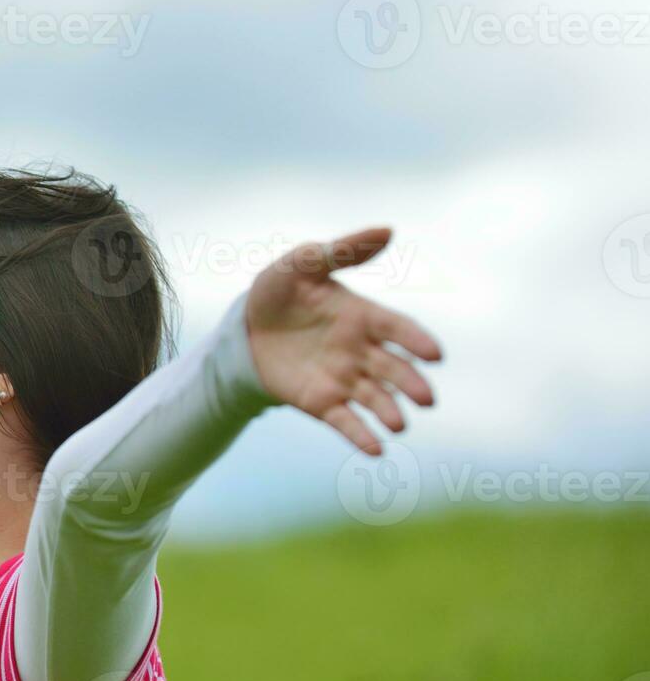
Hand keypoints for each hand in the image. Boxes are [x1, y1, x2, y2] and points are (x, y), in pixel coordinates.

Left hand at [245, 227, 442, 454]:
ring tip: (399, 424)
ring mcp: (344, 379)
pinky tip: (377, 452)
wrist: (244, 329)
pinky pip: (346, 421)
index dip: (416, 341)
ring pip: (374, 399)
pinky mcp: (322, 403)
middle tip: (426, 398)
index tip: (435, 354)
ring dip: (389, 412)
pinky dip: (361, 437)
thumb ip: (342, 250)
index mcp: (363, 316)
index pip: (397, 328)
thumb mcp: (302, 263)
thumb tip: (389, 229)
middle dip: (411, 384)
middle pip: (393, 369)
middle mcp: (361, 351)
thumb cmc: (278, 290)